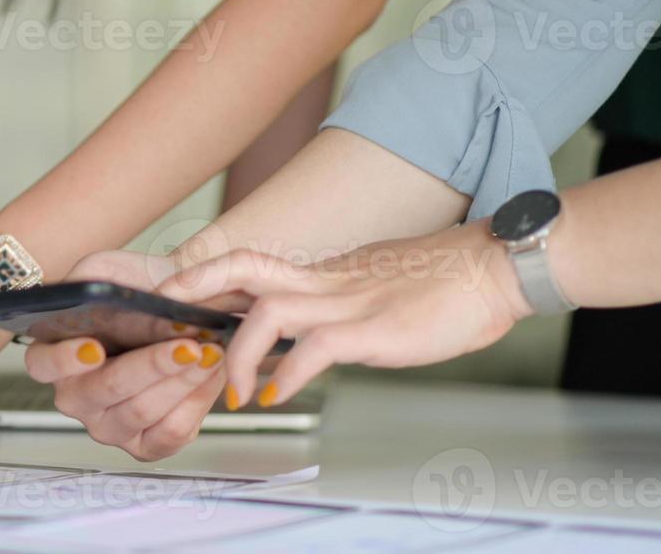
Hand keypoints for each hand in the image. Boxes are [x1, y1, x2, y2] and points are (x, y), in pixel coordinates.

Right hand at [23, 250, 225, 460]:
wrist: (180, 307)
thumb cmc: (138, 292)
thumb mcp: (105, 270)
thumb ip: (89, 280)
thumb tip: (101, 300)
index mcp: (53, 357)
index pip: (42, 365)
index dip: (64, 359)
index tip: (94, 347)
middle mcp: (76, 397)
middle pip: (103, 390)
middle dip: (149, 366)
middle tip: (186, 345)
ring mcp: (109, 425)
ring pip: (141, 411)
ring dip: (181, 381)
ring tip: (209, 353)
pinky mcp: (146, 445)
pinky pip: (170, 433)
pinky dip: (196, 401)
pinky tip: (209, 374)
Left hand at [159, 222, 529, 409]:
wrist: (493, 270)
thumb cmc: (444, 284)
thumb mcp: (375, 290)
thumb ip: (337, 308)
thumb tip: (310, 339)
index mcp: (326, 273)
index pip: (252, 264)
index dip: (208, 275)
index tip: (176, 293)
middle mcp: (327, 282)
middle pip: (244, 268)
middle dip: (196, 287)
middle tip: (167, 315)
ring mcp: (349, 302)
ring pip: (269, 312)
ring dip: (240, 354)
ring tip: (235, 390)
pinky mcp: (374, 329)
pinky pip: (318, 347)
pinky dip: (290, 373)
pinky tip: (279, 395)